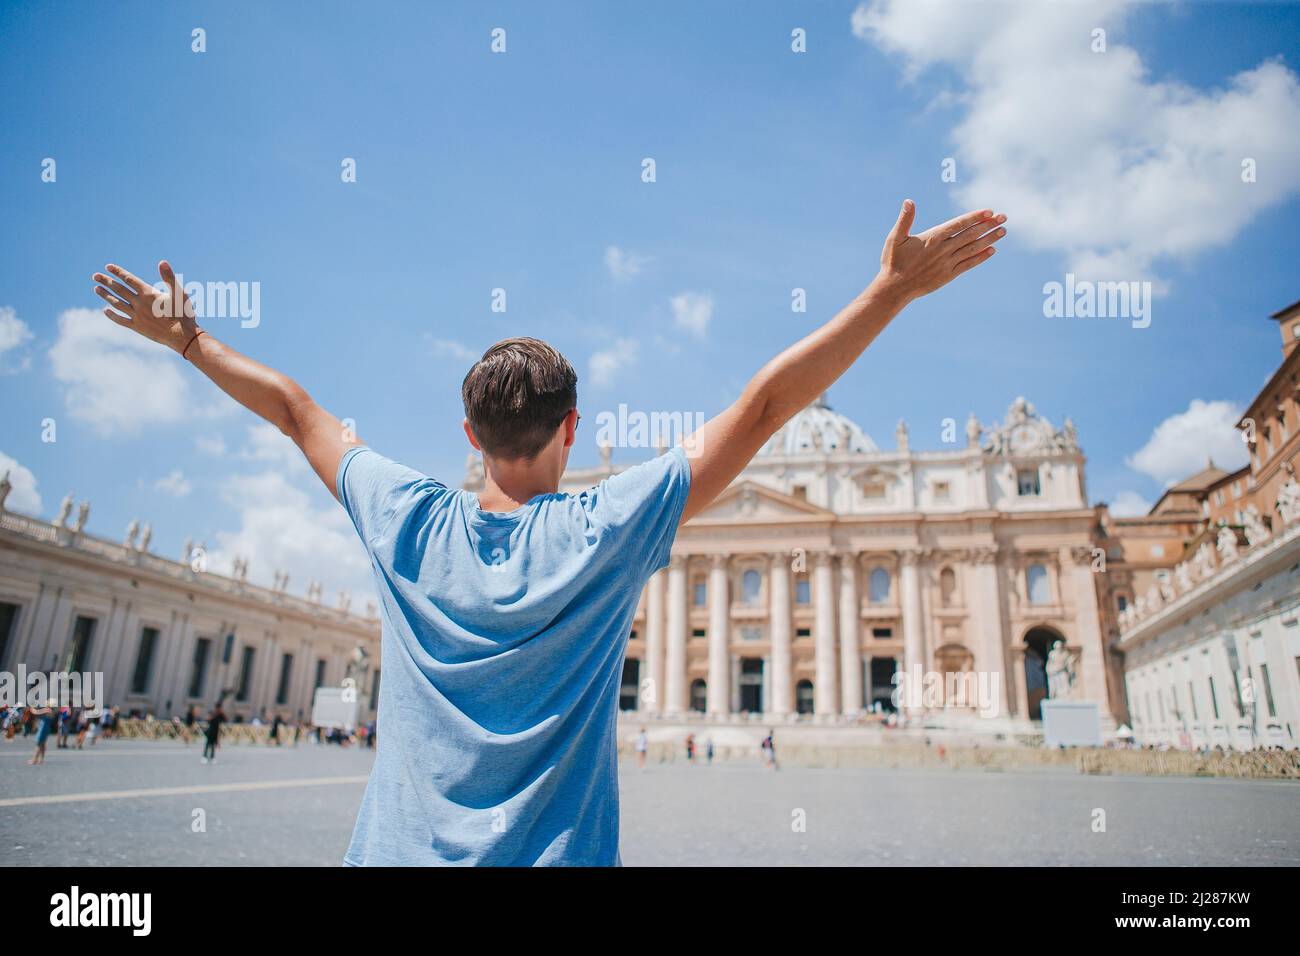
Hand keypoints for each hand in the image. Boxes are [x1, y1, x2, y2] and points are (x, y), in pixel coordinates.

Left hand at [92, 260, 199, 353]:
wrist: (182, 336)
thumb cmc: (183, 313)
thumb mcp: (179, 292)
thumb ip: (169, 277)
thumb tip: (162, 262)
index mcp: (148, 293)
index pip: (129, 279)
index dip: (118, 272)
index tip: (108, 267)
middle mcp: (139, 303)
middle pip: (119, 290)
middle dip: (107, 282)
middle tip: (95, 276)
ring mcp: (137, 316)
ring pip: (117, 303)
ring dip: (106, 295)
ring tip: (96, 289)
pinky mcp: (137, 327)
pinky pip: (121, 320)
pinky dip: (112, 315)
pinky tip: (105, 311)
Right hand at [875, 200, 1006, 301]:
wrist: (894, 288)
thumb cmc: (893, 262)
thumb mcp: (895, 238)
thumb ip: (905, 219)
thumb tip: (909, 201)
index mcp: (932, 238)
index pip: (958, 224)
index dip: (975, 217)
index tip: (989, 211)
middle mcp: (943, 250)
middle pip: (970, 235)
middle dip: (988, 225)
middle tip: (1004, 217)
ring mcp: (947, 263)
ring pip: (972, 248)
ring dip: (989, 239)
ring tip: (1002, 231)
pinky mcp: (948, 275)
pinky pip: (968, 264)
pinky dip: (980, 257)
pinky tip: (991, 250)